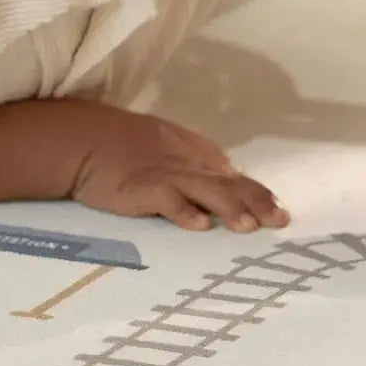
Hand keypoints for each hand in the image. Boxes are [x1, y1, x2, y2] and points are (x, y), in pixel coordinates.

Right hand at [70, 107, 289, 232]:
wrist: (85, 138)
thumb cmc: (124, 144)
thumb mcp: (167, 147)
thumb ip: (196, 165)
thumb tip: (227, 181)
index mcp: (194, 152)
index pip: (233, 175)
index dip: (257, 192)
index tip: (277, 210)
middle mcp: (187, 162)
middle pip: (228, 183)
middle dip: (256, 202)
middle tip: (280, 221)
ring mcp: (166, 174)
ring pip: (206, 190)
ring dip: (229, 208)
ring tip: (249, 226)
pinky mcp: (142, 188)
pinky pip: (167, 200)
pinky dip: (183, 211)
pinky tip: (199, 225)